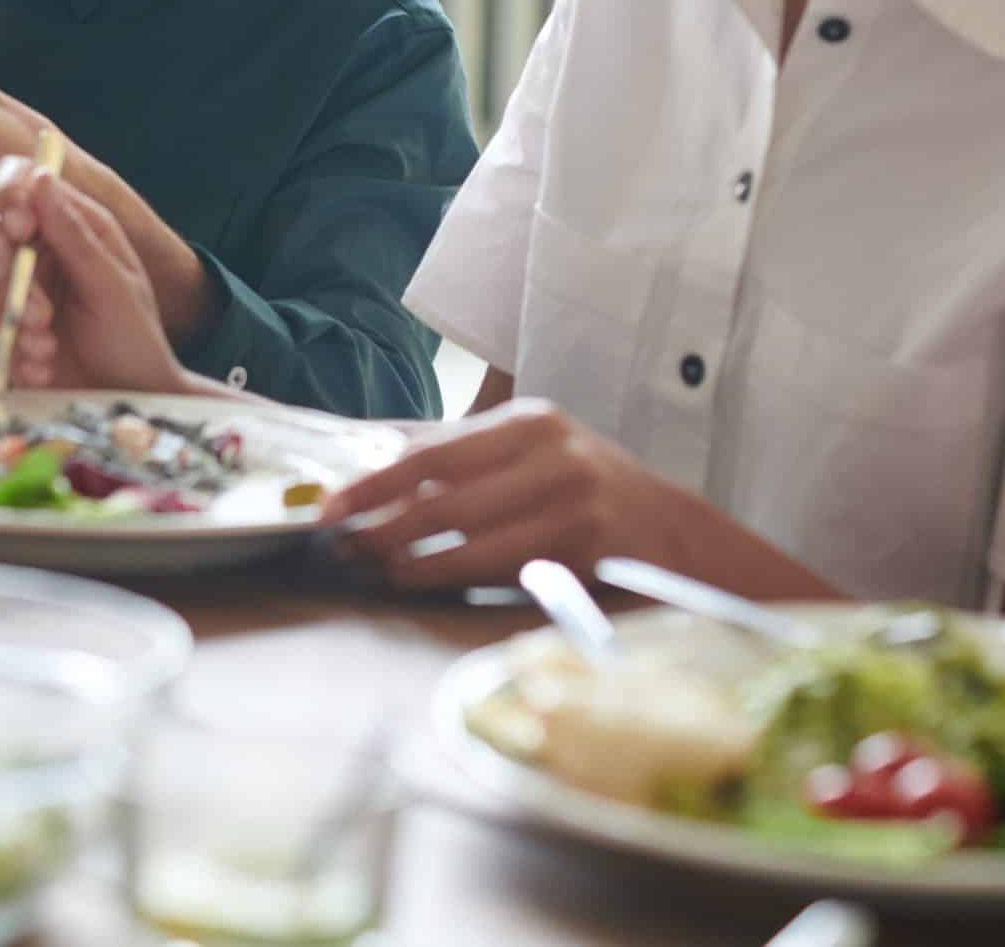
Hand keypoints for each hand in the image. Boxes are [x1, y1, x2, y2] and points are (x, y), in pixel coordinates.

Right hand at [0, 157, 193, 393]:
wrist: (125, 402)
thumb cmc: (133, 338)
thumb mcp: (112, 284)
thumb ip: (74, 234)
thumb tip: (40, 177)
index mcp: (72, 225)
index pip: (23, 185)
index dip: (10, 195)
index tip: (20, 227)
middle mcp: (39, 250)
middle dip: (9, 276)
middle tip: (40, 316)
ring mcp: (16, 287)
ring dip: (8, 316)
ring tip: (46, 349)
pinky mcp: (0, 324)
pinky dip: (6, 347)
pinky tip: (39, 369)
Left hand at [321, 399, 679, 590]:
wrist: (675, 532)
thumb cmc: (588, 491)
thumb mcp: (535, 454)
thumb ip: (468, 458)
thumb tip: (378, 469)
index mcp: (529, 423)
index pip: (433, 453)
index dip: (375, 481)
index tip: (330, 503)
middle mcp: (551, 456)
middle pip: (445, 497)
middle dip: (382, 524)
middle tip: (339, 543)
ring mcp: (573, 503)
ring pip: (469, 537)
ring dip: (409, 557)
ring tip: (369, 565)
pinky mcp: (587, 549)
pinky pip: (502, 568)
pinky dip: (453, 576)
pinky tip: (418, 580)